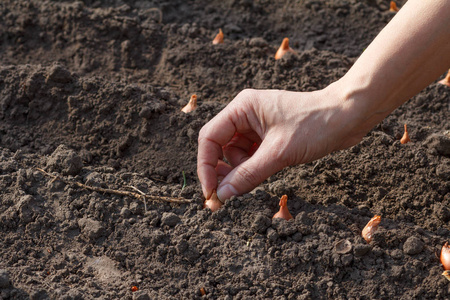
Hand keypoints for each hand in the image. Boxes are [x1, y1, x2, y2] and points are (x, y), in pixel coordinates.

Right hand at [197, 86, 363, 200]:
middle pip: (220, 147)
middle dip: (223, 172)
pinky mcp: (269, 136)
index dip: (206, 166)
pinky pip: (251, 157)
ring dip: (242, 172)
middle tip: (226, 197)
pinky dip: (253, 169)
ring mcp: (257, 125)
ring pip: (236, 155)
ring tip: (258, 178)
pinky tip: (264, 174)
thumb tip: (223, 196)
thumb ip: (248, 175)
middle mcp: (245, 114)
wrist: (349, 117)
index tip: (210, 192)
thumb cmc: (315, 125)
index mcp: (242, 108)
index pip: (210, 138)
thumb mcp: (278, 153)